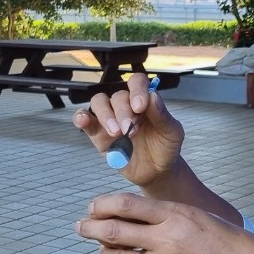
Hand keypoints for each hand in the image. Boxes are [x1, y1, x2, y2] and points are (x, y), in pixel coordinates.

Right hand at [73, 73, 184, 187]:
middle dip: (124, 112)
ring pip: (99, 103)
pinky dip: (81, 118)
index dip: (137, 90)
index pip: (137, 82)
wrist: (156, 171)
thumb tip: (153, 96)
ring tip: (116, 133)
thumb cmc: (165, 148)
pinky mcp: (98, 134)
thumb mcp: (172, 133)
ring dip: (105, 115)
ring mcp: (110, 119)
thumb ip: (162, 115)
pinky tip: (83, 121)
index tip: (140, 106)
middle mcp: (126, 105)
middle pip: (118, 96)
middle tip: (131, 131)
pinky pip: (86, 120)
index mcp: (144, 100)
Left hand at [74, 192, 253, 253]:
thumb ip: (162, 214)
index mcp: (175, 216)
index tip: (92, 206)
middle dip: (90, 228)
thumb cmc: (227, 239)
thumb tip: (126, 214)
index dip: (102, 204)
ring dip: (104, 251)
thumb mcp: (196, 215)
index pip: (125, 205)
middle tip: (80, 225)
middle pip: (113, 232)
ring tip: (100, 246)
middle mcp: (166, 241)